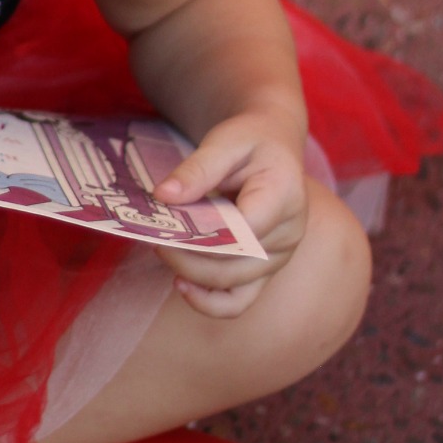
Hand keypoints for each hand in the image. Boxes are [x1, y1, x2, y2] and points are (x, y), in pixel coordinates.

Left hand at [151, 107, 310, 318]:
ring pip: (235, 284)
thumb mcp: (223, 142)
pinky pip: (241, 300)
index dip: (204, 234)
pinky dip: (210, 301)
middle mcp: (289, 232)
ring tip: (162, 251)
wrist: (272, 146)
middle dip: (188, 256)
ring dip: (192, 274)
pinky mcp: (265, 267)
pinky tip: (181, 285)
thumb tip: (164, 196)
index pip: (245, 228)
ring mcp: (280, 255)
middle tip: (153, 238)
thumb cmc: (248, 141)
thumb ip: (196, 169)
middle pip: (237, 263)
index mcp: (284, 196)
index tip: (167, 222)